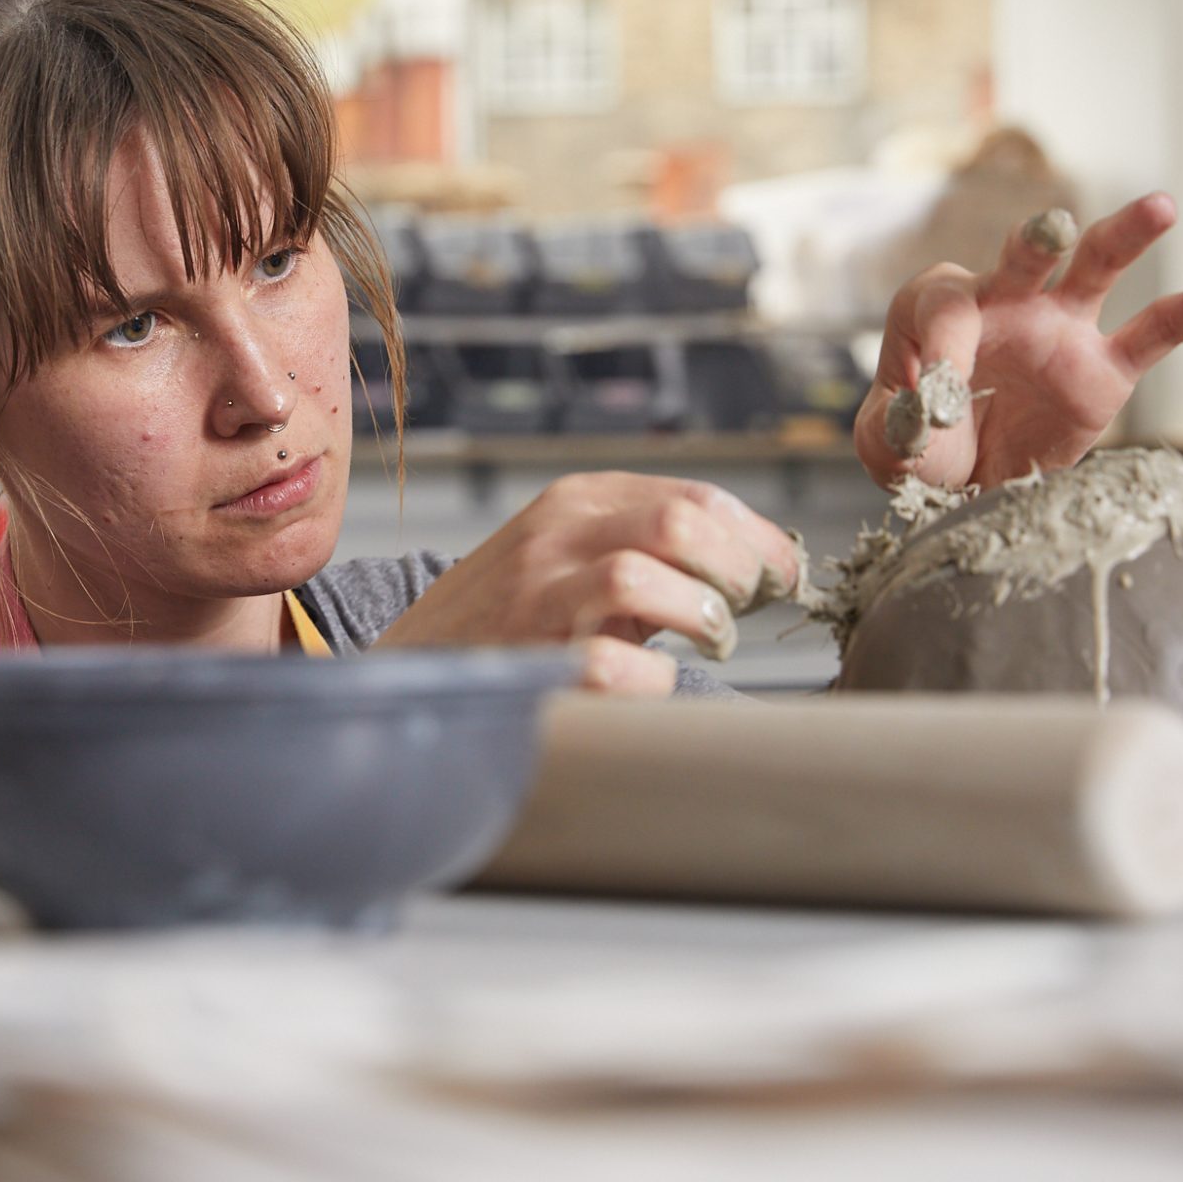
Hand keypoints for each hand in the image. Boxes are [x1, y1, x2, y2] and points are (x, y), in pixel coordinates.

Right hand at [375, 472, 802, 694]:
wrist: (405, 667)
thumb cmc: (504, 618)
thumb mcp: (564, 550)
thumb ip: (642, 538)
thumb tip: (755, 556)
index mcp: (575, 502)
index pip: (697, 497)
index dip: (758, 541)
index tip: (777, 578)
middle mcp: (556, 538)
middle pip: (684, 523)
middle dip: (740, 571)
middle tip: (745, 610)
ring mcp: (539, 600)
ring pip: (648, 576)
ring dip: (704, 618)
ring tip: (709, 643)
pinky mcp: (531, 665)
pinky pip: (618, 666)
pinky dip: (655, 681)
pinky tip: (653, 684)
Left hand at [853, 193, 1182, 489]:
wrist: (964, 479)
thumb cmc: (916, 445)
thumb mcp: (885, 443)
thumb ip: (892, 429)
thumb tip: (921, 414)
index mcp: (936, 312)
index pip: (943, 309)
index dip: (942, 347)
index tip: (938, 402)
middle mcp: (1003, 302)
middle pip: (1020, 258)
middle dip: (1035, 242)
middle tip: (1051, 227)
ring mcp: (1059, 327)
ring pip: (1094, 270)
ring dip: (1123, 237)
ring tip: (1162, 206)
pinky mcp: (1105, 367)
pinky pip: (1151, 335)